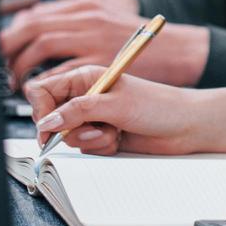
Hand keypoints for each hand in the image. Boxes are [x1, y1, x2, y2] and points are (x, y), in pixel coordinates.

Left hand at [0, 0, 209, 86]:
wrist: (184, 54)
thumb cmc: (152, 45)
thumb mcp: (115, 21)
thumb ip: (88, 20)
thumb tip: (60, 17)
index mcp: (89, 6)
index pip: (37, 14)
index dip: (14, 34)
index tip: (4, 49)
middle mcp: (88, 19)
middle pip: (32, 27)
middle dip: (9, 49)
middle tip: (2, 70)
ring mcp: (94, 40)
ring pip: (41, 48)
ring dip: (24, 69)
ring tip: (20, 87)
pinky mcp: (102, 67)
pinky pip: (64, 75)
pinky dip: (50, 90)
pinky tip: (46, 101)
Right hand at [25, 65, 214, 156]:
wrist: (185, 126)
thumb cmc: (157, 106)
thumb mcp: (114, 104)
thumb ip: (77, 111)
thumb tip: (47, 122)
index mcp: (85, 78)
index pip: (42, 90)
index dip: (41, 109)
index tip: (51, 125)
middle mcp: (86, 96)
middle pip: (52, 118)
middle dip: (70, 129)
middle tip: (93, 128)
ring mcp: (93, 117)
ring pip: (69, 136)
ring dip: (90, 139)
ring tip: (113, 131)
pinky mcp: (102, 135)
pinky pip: (86, 148)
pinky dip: (101, 147)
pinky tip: (120, 138)